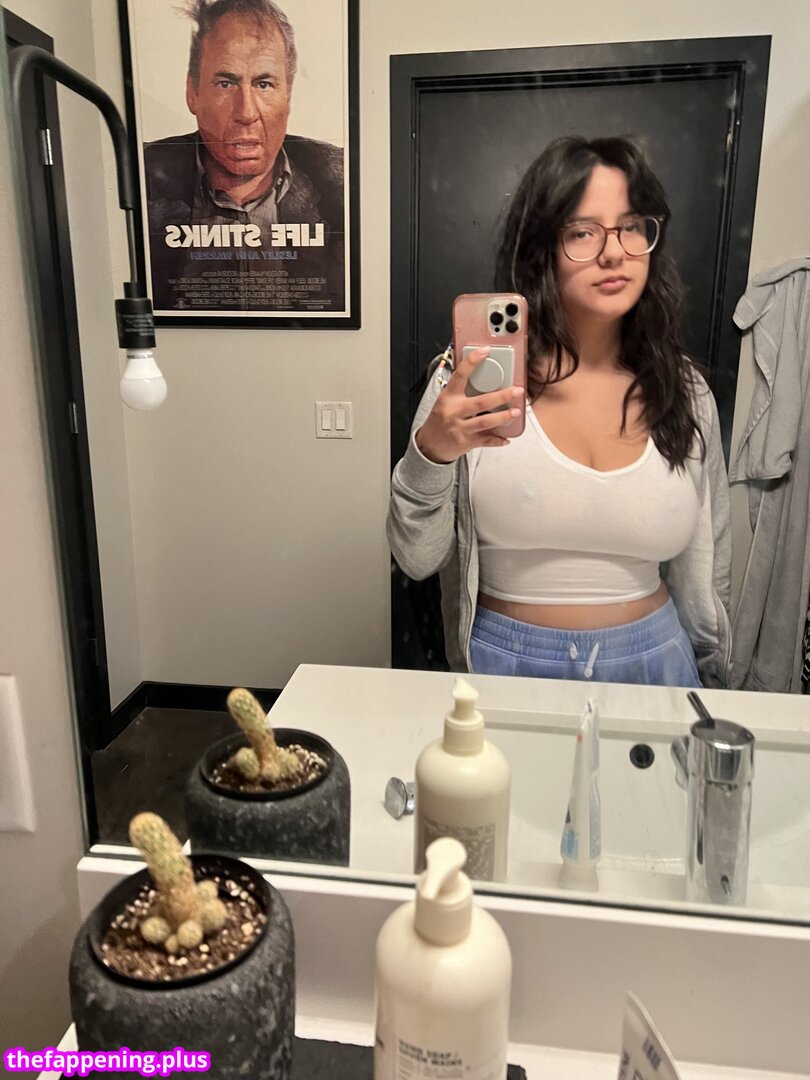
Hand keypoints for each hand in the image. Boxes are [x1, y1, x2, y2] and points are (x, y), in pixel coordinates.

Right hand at [415, 347, 523, 463]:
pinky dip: (497, 440)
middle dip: (501, 396)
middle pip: (481, 402)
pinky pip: (485, 441)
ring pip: (485, 422)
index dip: (472, 362)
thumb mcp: (445, 401)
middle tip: (516, 390)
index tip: (485, 351)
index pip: (460, 375)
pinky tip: (506, 438)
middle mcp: (454, 412)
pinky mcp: (465, 442)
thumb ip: (461, 390)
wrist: (429, 445)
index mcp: (448, 397)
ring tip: (516, 412)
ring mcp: (460, 428)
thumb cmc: (440, 420)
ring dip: (503, 417)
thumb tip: (483, 376)